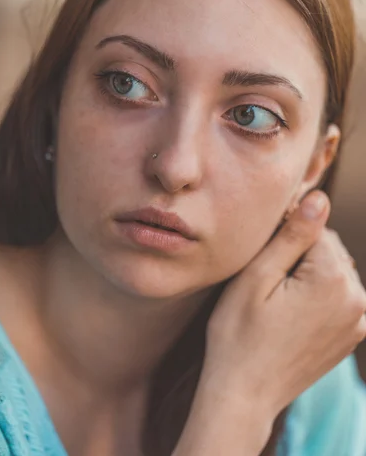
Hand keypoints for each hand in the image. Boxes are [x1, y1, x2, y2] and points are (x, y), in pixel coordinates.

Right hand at [204, 190, 365, 418]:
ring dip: (309, 273)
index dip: (283, 235)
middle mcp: (357, 300)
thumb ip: (293, 234)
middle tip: (267, 281)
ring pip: (333, 271)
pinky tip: (291, 312)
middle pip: (328, 249)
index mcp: (333, 281)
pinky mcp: (351, 336)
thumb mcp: (257, 276)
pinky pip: (339, 295)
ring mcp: (358, 322)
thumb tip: (320, 197)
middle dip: (299, 254)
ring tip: (277, 298)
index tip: (262, 257)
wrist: (244, 394)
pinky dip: (317, 294)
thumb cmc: (239, 333)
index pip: (314, 229)